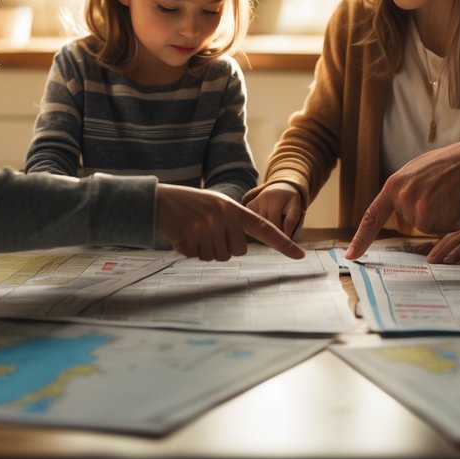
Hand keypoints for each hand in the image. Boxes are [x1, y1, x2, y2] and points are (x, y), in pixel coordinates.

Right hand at [155, 183, 304, 261]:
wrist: (159, 200)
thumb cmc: (190, 204)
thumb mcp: (216, 205)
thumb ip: (232, 221)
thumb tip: (241, 248)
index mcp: (234, 208)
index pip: (264, 228)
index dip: (282, 243)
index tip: (300, 256)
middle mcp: (223, 217)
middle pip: (237, 251)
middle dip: (224, 247)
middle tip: (207, 232)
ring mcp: (207, 228)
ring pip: (218, 257)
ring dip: (205, 250)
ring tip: (193, 231)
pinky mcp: (191, 238)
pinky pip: (199, 257)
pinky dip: (190, 251)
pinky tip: (183, 236)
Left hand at [345, 139, 459, 258]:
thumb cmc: (447, 165)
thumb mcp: (416, 171)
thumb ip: (404, 189)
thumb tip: (401, 205)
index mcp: (393, 185)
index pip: (372, 216)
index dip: (361, 238)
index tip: (351, 255)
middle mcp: (398, 198)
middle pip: (410, 220)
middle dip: (426, 211)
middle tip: (439, 192)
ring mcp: (411, 209)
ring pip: (425, 226)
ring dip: (438, 216)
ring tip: (446, 194)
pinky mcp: (426, 218)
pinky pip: (436, 229)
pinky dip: (446, 220)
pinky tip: (452, 202)